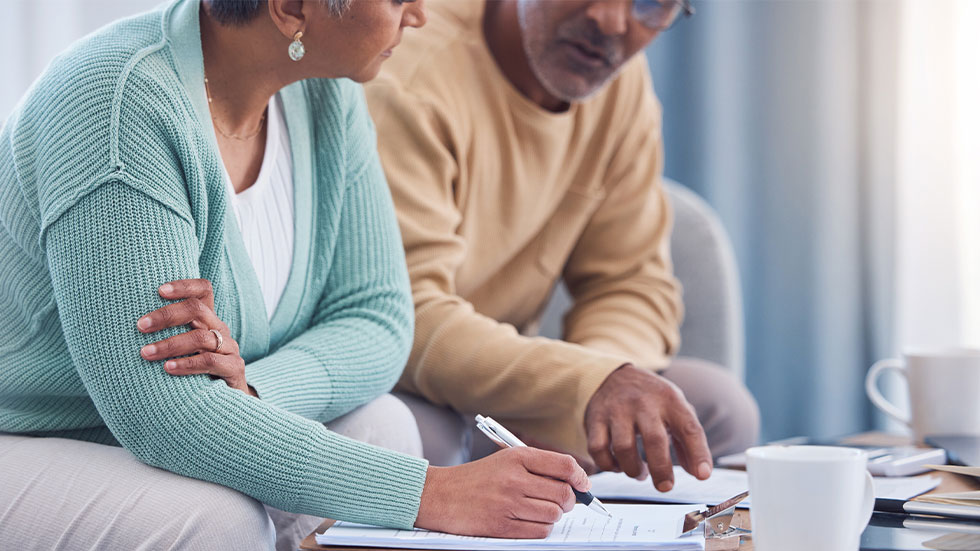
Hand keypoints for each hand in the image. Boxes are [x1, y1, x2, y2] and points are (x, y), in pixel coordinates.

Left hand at [137, 279, 255, 397]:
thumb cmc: (194, 371)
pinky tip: (168, 368)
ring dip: (170, 344)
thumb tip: (122, 326)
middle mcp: (219, 329)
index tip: (158, 290)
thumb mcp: (182, 349)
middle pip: (197, 309)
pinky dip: (187, 364)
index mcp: (207, 319)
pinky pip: (210, 361)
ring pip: (201, 337)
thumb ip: (165, 335)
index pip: (202, 290)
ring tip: (146, 353)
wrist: (226, 401)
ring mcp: (229, 347)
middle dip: (166, 316)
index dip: (184, 286)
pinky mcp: (234, 368)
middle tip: (141, 326)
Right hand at [415, 447, 589, 537]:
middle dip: (569, 500)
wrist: (439, 495)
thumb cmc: (476, 478)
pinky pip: (539, 531)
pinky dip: (541, 529)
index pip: (564, 465)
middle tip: (562, 501)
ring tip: (540, 510)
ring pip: (554, 514)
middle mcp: (514, 478)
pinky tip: (530, 521)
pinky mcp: (502, 526)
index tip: (583, 485)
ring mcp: (508, 503)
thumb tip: (575, 483)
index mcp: (517, 457)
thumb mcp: (505, 460)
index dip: (580, 477)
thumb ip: (538, 467)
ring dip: (553, 515)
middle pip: (563, 493)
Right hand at [585, 364, 710, 491]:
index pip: (689, 428)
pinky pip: (598, 449)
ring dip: (633, 469)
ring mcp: (617, 410)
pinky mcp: (595, 418)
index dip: (698, 453)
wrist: (613, 374)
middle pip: (654, 439)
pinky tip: (618, 466)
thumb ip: (688, 440)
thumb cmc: (650, 399)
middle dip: (661, 469)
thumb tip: (698, 473)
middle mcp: (643, 403)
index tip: (702, 475)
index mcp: (669, 400)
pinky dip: (608, 465)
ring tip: (641, 473)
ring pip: (623, 447)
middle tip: (665, 486)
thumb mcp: (675, 408)